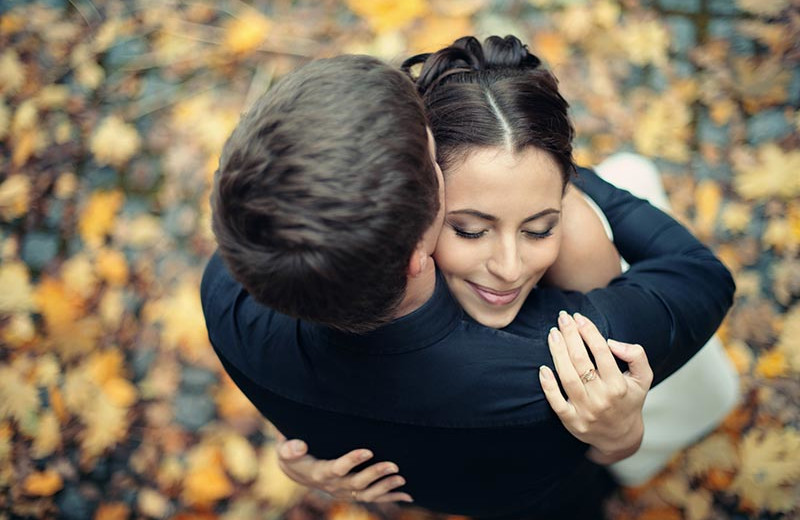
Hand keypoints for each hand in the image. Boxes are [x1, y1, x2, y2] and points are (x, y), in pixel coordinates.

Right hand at [275, 433, 412, 502]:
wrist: (297, 471)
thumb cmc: (292, 455)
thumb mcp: (285, 449)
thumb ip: (290, 448)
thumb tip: (299, 446)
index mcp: (320, 473)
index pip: (337, 468)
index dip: (352, 460)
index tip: (368, 450)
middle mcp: (334, 486)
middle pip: (356, 483)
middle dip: (376, 474)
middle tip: (394, 465)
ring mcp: (344, 492)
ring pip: (367, 493)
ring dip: (385, 487)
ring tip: (401, 479)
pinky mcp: (352, 494)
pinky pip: (373, 498)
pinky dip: (390, 498)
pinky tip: (407, 497)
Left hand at [538, 311, 652, 464]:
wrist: (621, 436)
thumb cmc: (629, 400)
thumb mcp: (644, 378)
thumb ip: (636, 355)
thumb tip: (612, 342)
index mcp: (619, 386)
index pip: (601, 352)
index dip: (588, 331)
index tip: (578, 317)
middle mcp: (602, 398)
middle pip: (581, 361)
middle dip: (570, 336)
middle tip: (562, 318)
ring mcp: (585, 411)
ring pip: (567, 377)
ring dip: (557, 353)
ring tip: (553, 334)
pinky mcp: (571, 421)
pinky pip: (556, 403)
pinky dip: (548, 386)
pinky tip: (542, 368)